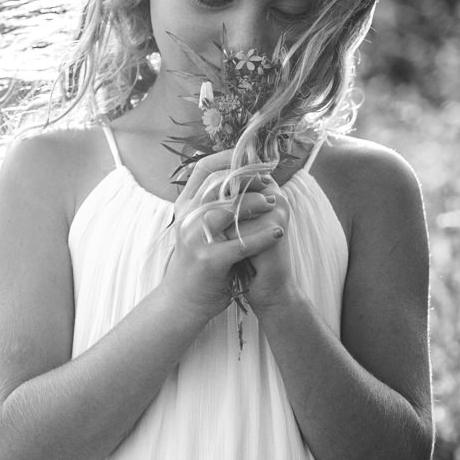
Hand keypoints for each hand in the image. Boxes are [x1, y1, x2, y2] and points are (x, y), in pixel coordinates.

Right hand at [162, 150, 285, 323]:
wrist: (181, 301)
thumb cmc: (195, 262)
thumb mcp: (195, 228)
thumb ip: (210, 205)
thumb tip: (237, 179)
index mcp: (184, 207)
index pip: (203, 169)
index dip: (228, 158)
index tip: (251, 159)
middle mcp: (187, 219)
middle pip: (218, 184)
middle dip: (247, 179)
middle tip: (268, 181)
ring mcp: (196, 239)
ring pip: (229, 209)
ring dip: (256, 203)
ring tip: (274, 203)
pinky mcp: (210, 261)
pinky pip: (242, 243)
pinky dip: (263, 236)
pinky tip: (278, 232)